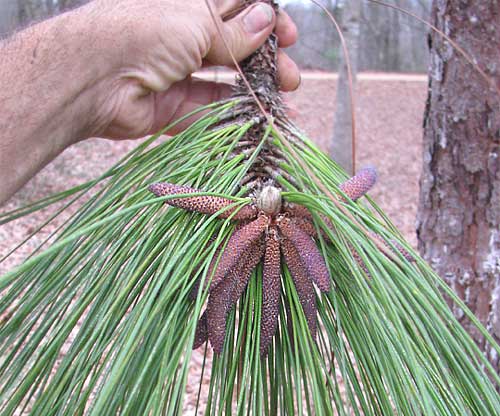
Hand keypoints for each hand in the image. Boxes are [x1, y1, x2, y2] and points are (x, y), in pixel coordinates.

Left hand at [87, 0, 299, 139]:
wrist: (93, 78)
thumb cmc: (142, 32)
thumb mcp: (196, 21)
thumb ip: (233, 30)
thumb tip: (266, 21)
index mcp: (187, 3)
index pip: (234, 7)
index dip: (264, 19)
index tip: (288, 35)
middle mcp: (182, 34)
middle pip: (233, 47)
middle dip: (265, 59)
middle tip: (291, 76)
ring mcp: (177, 72)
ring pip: (223, 81)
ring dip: (254, 91)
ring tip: (283, 102)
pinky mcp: (170, 107)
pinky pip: (206, 111)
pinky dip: (233, 117)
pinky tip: (260, 121)